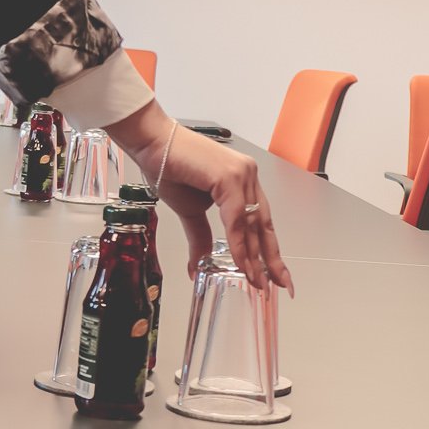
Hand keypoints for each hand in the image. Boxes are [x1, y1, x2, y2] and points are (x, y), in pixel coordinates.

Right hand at [110, 107, 293, 293]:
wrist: (151, 143)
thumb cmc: (169, 168)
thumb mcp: (190, 211)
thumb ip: (201, 237)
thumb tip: (198, 267)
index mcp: (242, 180)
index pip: (260, 221)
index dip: (268, 250)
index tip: (274, 275)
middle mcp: (247, 175)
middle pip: (263, 224)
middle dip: (270, 258)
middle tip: (277, 285)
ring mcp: (241, 174)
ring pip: (252, 223)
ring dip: (254, 256)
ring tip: (256, 282)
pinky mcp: (229, 177)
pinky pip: (237, 218)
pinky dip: (239, 243)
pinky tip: (240, 264)